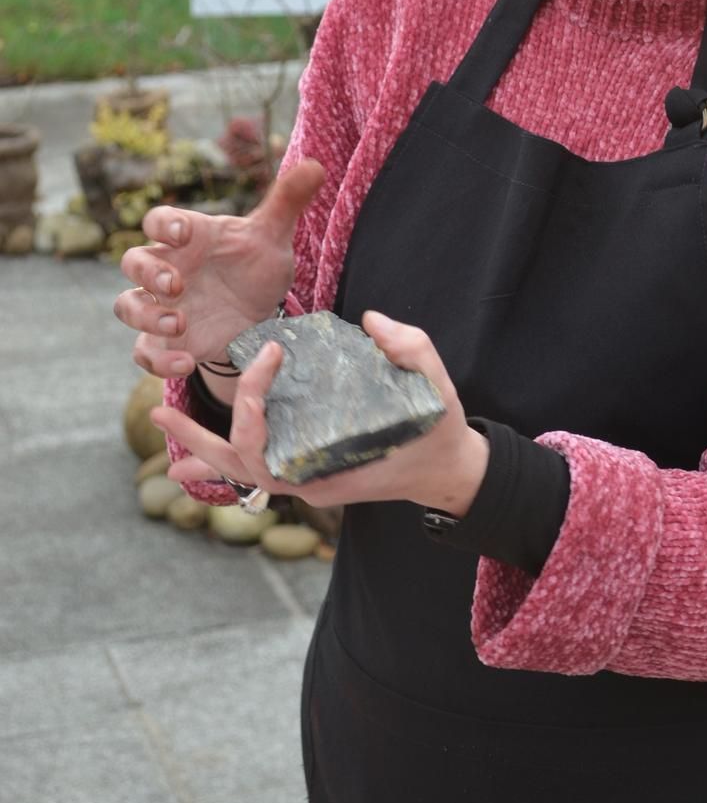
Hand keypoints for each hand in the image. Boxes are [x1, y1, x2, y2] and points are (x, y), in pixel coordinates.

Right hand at [113, 159, 325, 376]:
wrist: (259, 313)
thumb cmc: (256, 266)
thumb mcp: (273, 237)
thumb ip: (287, 202)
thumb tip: (316, 165)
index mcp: (189, 237)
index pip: (158, 221)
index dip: (163, 224)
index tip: (182, 233)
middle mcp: (168, 269)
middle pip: (132, 261)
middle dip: (147, 271)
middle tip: (176, 284)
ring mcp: (162, 305)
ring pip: (127, 305)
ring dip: (146, 315)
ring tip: (180, 324)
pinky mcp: (167, 341)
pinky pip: (144, 351)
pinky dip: (158, 360)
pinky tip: (187, 363)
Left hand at [153, 311, 490, 514]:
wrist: (447, 470)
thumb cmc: (438, 430)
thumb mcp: (436, 386)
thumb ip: (410, 349)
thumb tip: (371, 321)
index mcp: (324, 468)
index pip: (262, 442)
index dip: (251, 396)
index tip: (270, 353)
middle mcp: (306, 481)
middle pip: (236, 465)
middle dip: (198, 440)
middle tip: (162, 411)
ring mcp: (306, 479)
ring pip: (241, 471)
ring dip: (201, 451)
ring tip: (165, 427)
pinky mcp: (309, 471)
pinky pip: (258, 467)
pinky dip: (225, 459)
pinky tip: (197, 452)